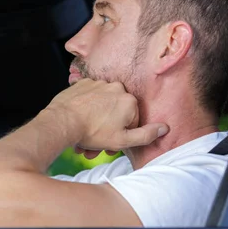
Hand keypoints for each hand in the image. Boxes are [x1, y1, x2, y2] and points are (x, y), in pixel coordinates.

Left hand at [45, 79, 168, 151]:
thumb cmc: (92, 132)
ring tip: (84, 137)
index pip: (131, 121)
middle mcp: (116, 87)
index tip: (110, 145)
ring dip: (96, 121)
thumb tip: (165, 127)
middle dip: (107, 131)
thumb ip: (146, 134)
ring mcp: (98, 83)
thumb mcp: (122, 140)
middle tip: (95, 145)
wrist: (62, 121)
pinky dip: (86, 108)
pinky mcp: (82, 83)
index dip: (121, 136)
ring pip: (102, 106)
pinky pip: (89, 97)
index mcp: (129, 100)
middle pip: (116, 112)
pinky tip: (78, 121)